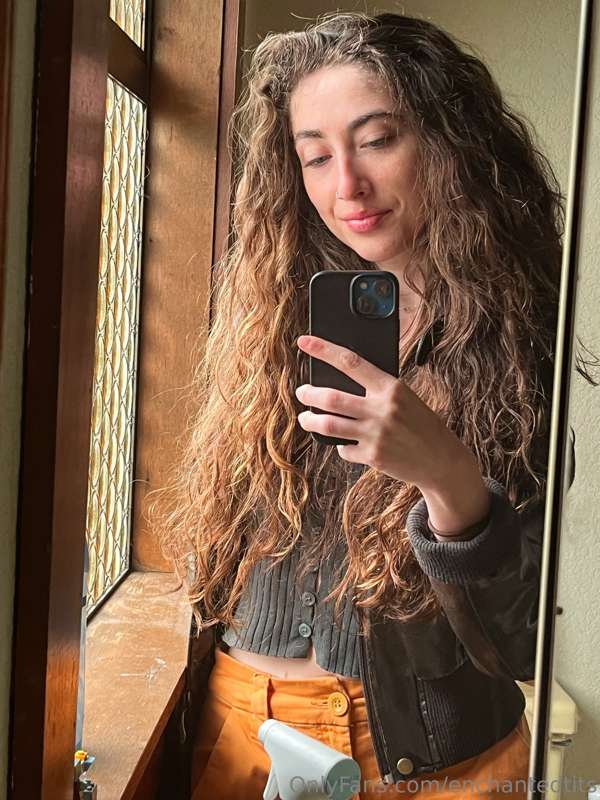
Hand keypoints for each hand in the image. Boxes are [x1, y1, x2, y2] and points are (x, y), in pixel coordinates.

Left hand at [295, 334, 475, 491]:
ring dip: (310, 421)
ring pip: (328, 424)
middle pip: (331, 397)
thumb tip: (340, 382)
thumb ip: (377, 390)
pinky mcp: (373, 456)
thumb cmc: (421, 424)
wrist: (442, 461)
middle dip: (309, 393)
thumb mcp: (405, 398)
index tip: (304, 342)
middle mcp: (382, 409)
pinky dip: (340, 446)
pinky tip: (345, 444)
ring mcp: (376, 434)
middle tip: (302, 391)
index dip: (324, 350)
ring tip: (305, 418)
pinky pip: (343, 449)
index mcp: (391, 387)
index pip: (351, 362)